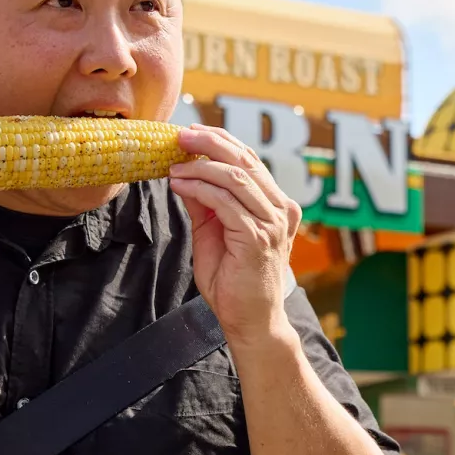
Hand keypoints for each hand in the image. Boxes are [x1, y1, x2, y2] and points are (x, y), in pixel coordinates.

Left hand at [167, 125, 301, 342]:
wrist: (251, 321)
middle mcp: (281, 209)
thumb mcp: (214, 233)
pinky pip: (225, 203)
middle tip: (181, 135)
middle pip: (245, 161)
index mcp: (276, 204)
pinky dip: (199, 189)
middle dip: (210, 143)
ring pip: (235, 178)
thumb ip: (205, 204)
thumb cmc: (234, 281)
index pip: (250, 161)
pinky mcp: (256, 238)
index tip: (191, 133)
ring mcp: (272, 223)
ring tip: (173, 165)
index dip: (221, 142)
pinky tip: (180, 185)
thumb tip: (185, 173)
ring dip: (200, 167)